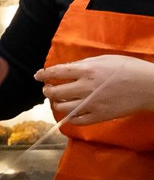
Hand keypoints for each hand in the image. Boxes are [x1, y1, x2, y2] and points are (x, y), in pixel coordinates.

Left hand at [36, 55, 153, 125]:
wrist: (150, 87)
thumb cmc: (130, 69)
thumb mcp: (106, 59)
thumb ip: (84, 64)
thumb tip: (67, 69)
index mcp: (87, 70)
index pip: (56, 73)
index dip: (43, 75)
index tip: (38, 76)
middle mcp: (86, 87)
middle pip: (55, 92)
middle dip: (48, 90)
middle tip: (49, 89)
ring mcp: (91, 104)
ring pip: (61, 108)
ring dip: (57, 104)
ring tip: (60, 100)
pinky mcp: (99, 116)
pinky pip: (75, 121)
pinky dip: (69, 117)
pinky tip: (71, 112)